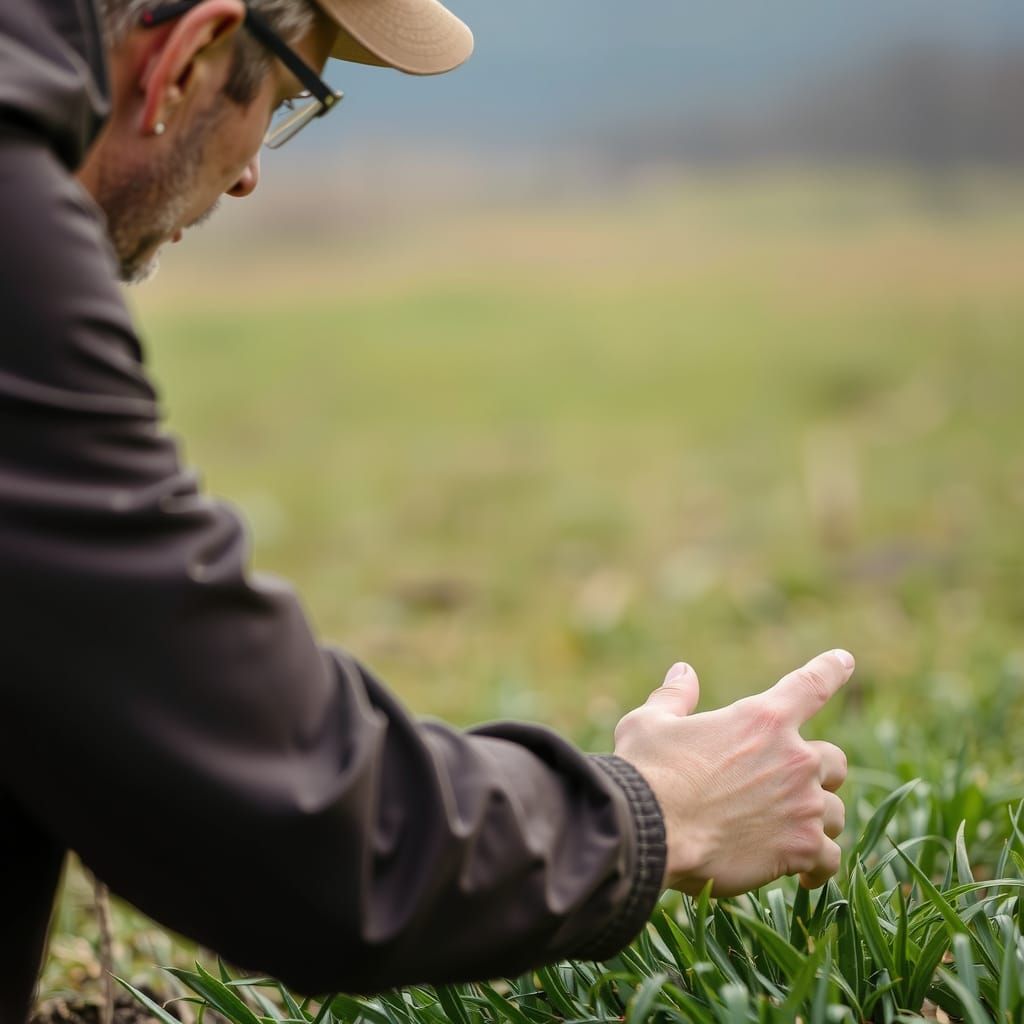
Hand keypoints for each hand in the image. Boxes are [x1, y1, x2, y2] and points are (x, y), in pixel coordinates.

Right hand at [613, 650, 851, 895]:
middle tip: (791, 786)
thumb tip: (683, 672)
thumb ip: (675, 697)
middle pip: (834, 761)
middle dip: (819, 772)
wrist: (649, 831)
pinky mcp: (800, 848)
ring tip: (789, 833)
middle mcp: (793, 758)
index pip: (810, 685)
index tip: (845, 660)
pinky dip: (818, 866)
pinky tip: (805, 876)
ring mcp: (802, 805)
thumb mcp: (651, 722)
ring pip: (833, 813)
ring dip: (815, 820)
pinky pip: (829, 859)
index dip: (830, 669)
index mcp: (762, 718)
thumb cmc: (647, 771)